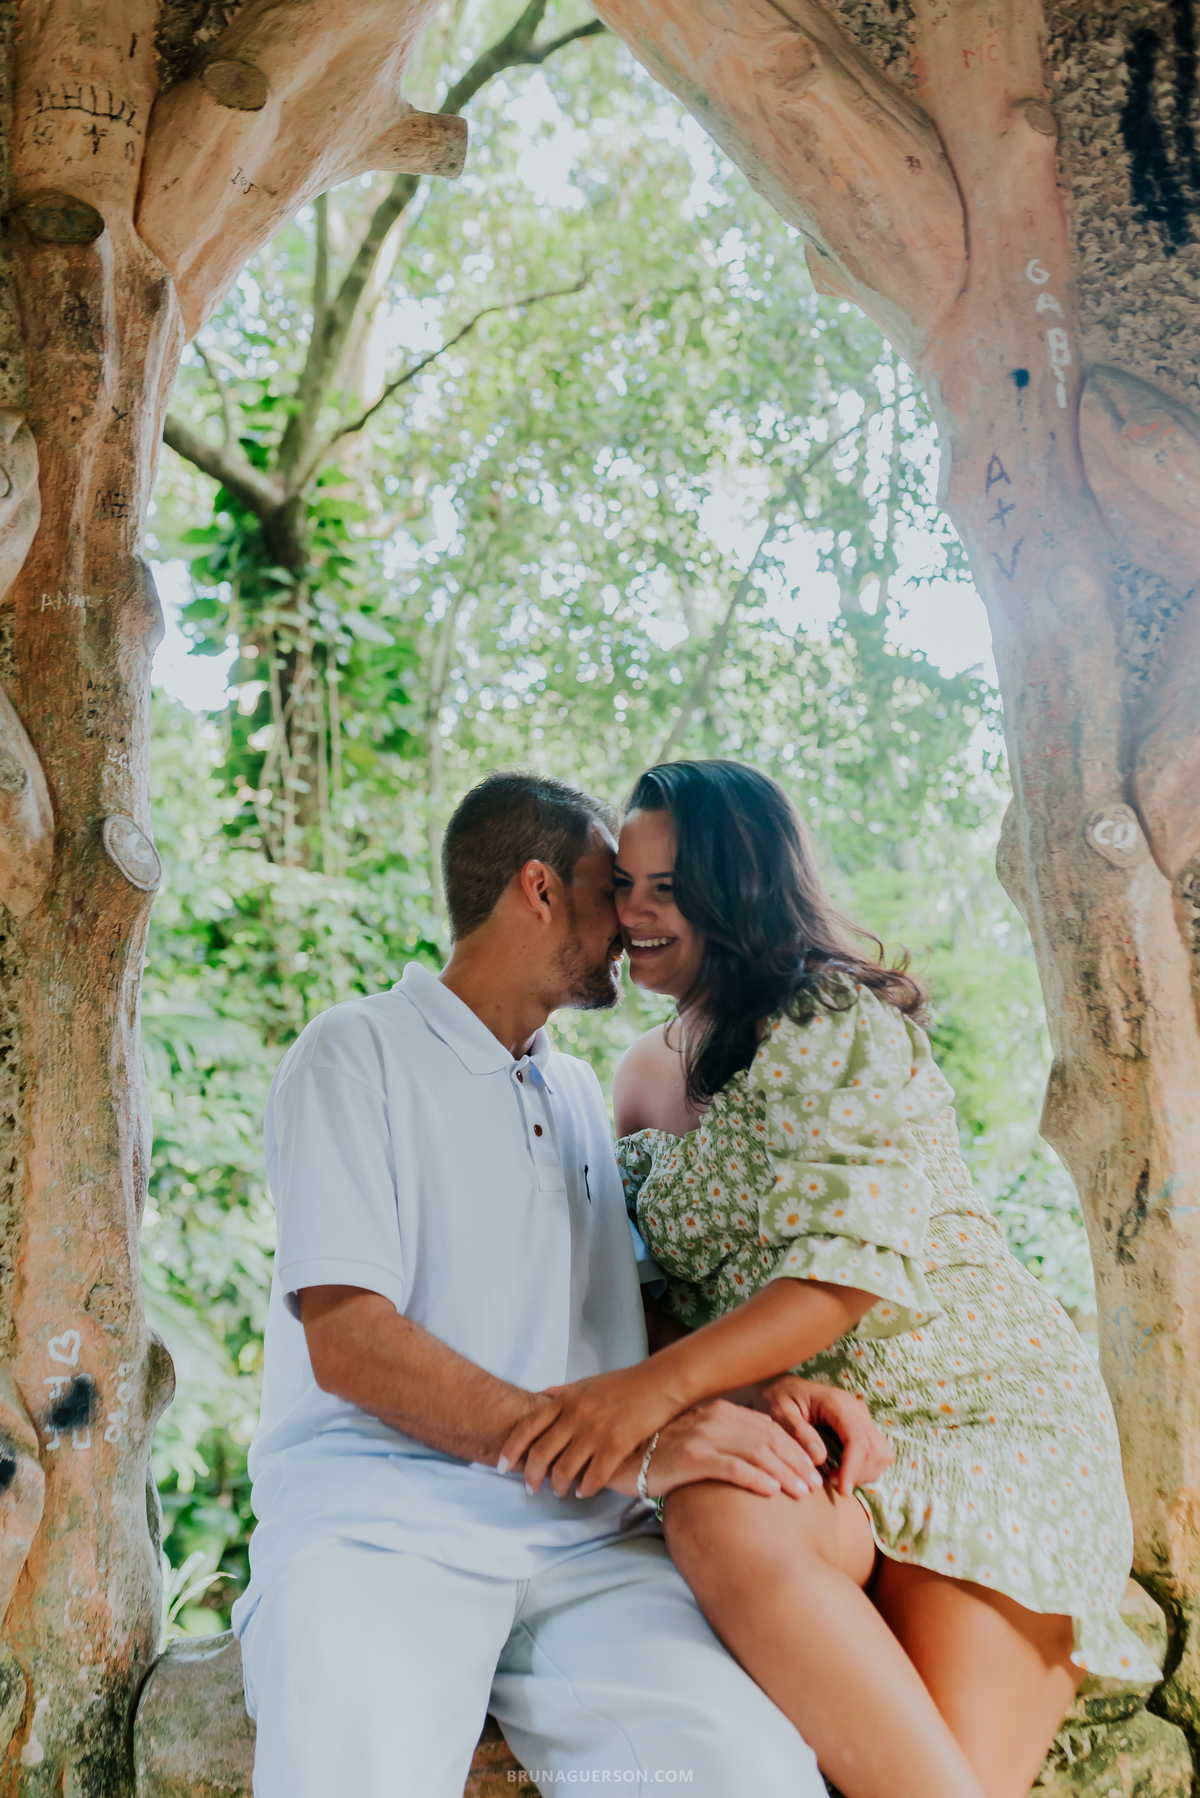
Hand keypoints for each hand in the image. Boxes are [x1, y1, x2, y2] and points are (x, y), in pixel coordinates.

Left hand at [498, 1363, 682, 1498]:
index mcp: (566, 1400)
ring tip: (559, 1491)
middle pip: (541, 1453)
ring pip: (564, 1470)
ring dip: (557, 1486)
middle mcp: (576, 1416)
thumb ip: (561, 1393)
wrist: (661, 1382)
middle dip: (531, 1476)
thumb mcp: (586, 1382)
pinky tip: (583, 1491)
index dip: (511, 1449)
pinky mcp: (617, 1446)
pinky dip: (584, 1489)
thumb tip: (539, 1397)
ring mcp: (596, 1432)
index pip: (528, 1427)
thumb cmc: (624, 1383)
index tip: (502, 1466)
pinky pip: (593, 1478)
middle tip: (530, 1488)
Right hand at [631, 1399, 828, 1501]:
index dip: (794, 1448)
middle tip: (814, 1484)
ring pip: (755, 1453)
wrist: (626, 1460)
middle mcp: (714, 1418)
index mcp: (720, 1411)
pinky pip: (731, 1467)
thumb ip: (730, 1442)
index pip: (768, 1427)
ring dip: (783, 1473)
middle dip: (795, 1462)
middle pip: (767, 1439)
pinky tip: (771, 1492)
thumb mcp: (702, 1441)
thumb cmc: (667, 1455)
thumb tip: (765, 1457)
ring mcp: (702, 1436)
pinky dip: (755, 1478)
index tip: (812, 1469)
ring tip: (801, 1492)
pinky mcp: (691, 1457)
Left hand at [755, 1376, 892, 1497]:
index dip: (853, 1469)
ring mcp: (861, 1418)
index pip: (858, 1440)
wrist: (780, 1387)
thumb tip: (820, 1458)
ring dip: (865, 1473)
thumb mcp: (779, 1413)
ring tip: (837, 1479)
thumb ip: (798, 1433)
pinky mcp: (861, 1428)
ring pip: (881, 1453)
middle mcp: (855, 1408)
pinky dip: (866, 1469)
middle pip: (875, 1449)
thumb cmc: (777, 1398)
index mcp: (837, 1403)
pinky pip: (877, 1453)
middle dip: (859, 1474)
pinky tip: (843, 1473)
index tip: (841, 1491)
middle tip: (833, 1485)